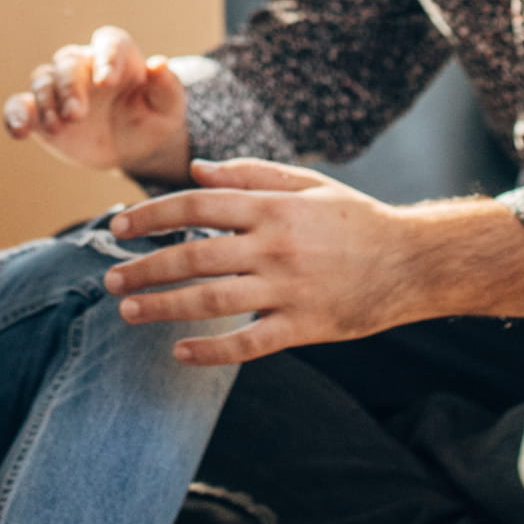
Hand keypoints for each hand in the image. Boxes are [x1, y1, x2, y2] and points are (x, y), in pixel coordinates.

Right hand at [1, 23, 192, 182]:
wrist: (134, 147)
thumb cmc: (154, 118)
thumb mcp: (169, 107)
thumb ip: (167, 87)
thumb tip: (159, 64)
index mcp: (117, 56)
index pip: (109, 43)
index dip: (106, 57)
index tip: (108, 81)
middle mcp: (84, 66)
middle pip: (69, 62)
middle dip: (70, 86)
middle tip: (77, 114)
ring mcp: (60, 90)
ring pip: (43, 80)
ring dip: (46, 101)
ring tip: (58, 126)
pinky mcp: (41, 113)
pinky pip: (21, 107)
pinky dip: (15, 115)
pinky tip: (19, 131)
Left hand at [105, 160, 523, 360]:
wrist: (413, 262)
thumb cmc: (356, 218)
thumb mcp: (307, 184)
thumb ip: (250, 175)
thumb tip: (196, 170)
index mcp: (272, 208)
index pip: (196, 206)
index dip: (152, 215)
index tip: (119, 227)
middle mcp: (275, 247)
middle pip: (194, 256)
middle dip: (146, 267)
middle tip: (110, 278)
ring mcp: (289, 290)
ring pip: (213, 300)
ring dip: (164, 307)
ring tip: (129, 311)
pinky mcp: (304, 327)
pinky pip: (250, 344)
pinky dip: (212, 350)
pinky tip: (179, 352)